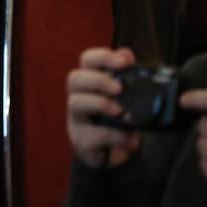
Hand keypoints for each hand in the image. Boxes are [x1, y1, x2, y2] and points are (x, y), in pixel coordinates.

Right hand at [66, 46, 142, 167]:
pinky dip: (115, 136)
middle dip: (98, 80)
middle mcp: (78, 96)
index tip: (123, 62)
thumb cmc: (116, 119)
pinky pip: (93, 134)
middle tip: (119, 89)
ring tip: (120, 112)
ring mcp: (77, 118)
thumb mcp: (125, 98)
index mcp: (90, 82)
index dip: (102, 57)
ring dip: (100, 104)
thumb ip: (126, 75)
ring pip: (76, 102)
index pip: (87, 60)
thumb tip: (126, 53)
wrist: (110, 153)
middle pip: (75, 78)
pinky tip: (130, 139)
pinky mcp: (81, 140)